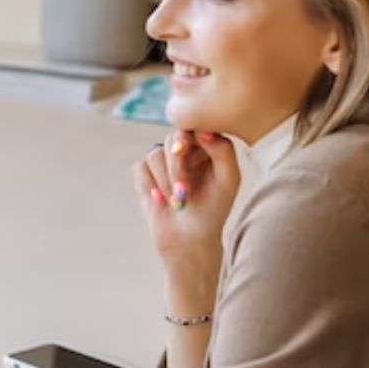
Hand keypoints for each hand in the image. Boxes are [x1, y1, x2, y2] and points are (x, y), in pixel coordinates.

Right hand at [132, 130, 239, 280]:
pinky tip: (161, 201)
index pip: (195, 126)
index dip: (191, 138)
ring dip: (164, 181)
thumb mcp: (229, 181)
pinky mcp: (146, 175)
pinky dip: (150, 186)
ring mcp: (164, 162)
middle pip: (173, 138)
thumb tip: (203, 130)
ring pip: (154, 153)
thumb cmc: (213, 211)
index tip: (190, 153)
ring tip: (176, 201)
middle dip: (176, 166)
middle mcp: (185, 151)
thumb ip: (223, 151)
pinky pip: (140, 168)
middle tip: (183, 190)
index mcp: (207, 148)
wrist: (189, 241)